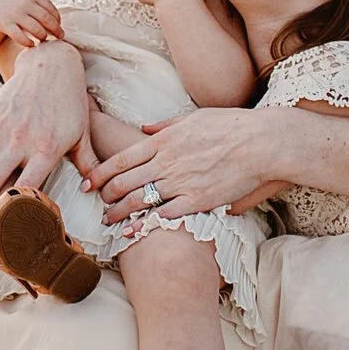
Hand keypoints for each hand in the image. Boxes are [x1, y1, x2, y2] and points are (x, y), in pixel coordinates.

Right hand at [0, 0, 64, 49]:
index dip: (57, 19)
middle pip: (47, 20)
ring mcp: (15, 14)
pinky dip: (28, 42)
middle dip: (56, 30)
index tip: (59, 25)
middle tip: (60, 37)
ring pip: (37, 30)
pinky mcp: (5, 24)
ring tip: (44, 40)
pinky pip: (21, 37)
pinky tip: (31, 44)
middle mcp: (26, 3)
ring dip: (43, 37)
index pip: (51, 8)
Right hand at [0, 40, 88, 231]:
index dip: (13, 212)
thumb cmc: (71, 104)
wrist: (53, 65)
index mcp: (46, 150)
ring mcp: (0, 125)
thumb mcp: (84, 134)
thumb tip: (94, 192)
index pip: (26, 188)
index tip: (2, 233)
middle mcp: (20, 140)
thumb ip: (89, 164)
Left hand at [90, 105, 282, 221]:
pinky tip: (135, 232)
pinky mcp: (197, 200)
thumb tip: (143, 128)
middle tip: (98, 206)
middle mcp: (166, 162)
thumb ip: (165, 125)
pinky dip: (147, 224)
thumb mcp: (193, 117)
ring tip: (110, 222)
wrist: (260, 143)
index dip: (100, 173)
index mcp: (163, 141)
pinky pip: (165, 215)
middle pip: (125, 183)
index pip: (121, 159)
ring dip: (120, 214)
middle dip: (106, 197)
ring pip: (140, 201)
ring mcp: (180, 182)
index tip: (88, 183)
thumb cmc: (231, 126)